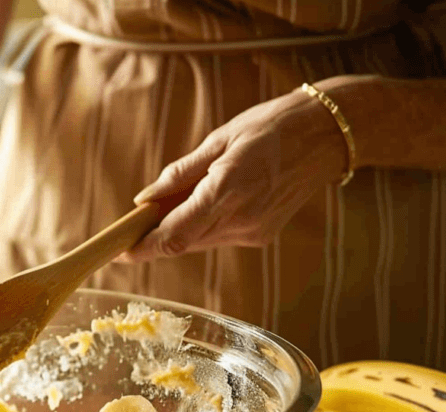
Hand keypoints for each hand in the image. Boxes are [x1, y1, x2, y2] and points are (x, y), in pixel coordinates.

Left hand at [121, 88, 348, 261]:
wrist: (327, 135)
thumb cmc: (271, 127)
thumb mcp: (219, 139)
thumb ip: (180, 173)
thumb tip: (145, 199)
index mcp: (225, 191)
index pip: (173, 236)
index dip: (142, 248)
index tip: (118, 251)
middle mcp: (240, 220)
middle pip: (181, 244)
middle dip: (154, 237)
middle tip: (135, 223)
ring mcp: (253, 232)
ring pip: (199, 242)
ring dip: (179, 229)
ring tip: (174, 203)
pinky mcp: (262, 235)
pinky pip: (219, 237)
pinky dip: (203, 226)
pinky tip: (206, 203)